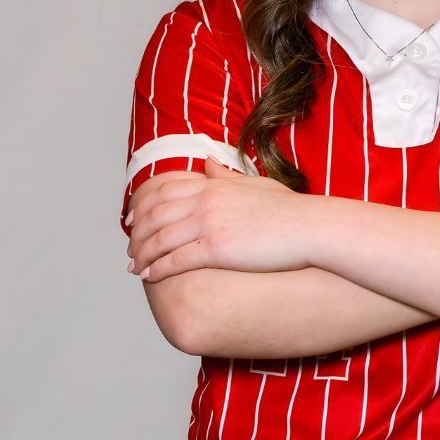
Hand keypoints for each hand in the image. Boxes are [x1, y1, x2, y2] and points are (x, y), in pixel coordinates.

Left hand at [126, 156, 307, 281]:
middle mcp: (205, 201)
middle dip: (137, 233)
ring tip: (134, 267)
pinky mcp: (217, 248)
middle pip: (156, 215)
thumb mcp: (255, 185)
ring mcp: (209, 224)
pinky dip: (158, 268)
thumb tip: (208, 163)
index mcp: (213, 186)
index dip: (143, 206)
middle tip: (130, 248)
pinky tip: (149, 276)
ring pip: (161, 238)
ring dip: (143, 254)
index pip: (164, 191)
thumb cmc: (289, 210)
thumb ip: (227, 176)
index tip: (134, 219)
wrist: (309, 227)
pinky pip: (177, 259)